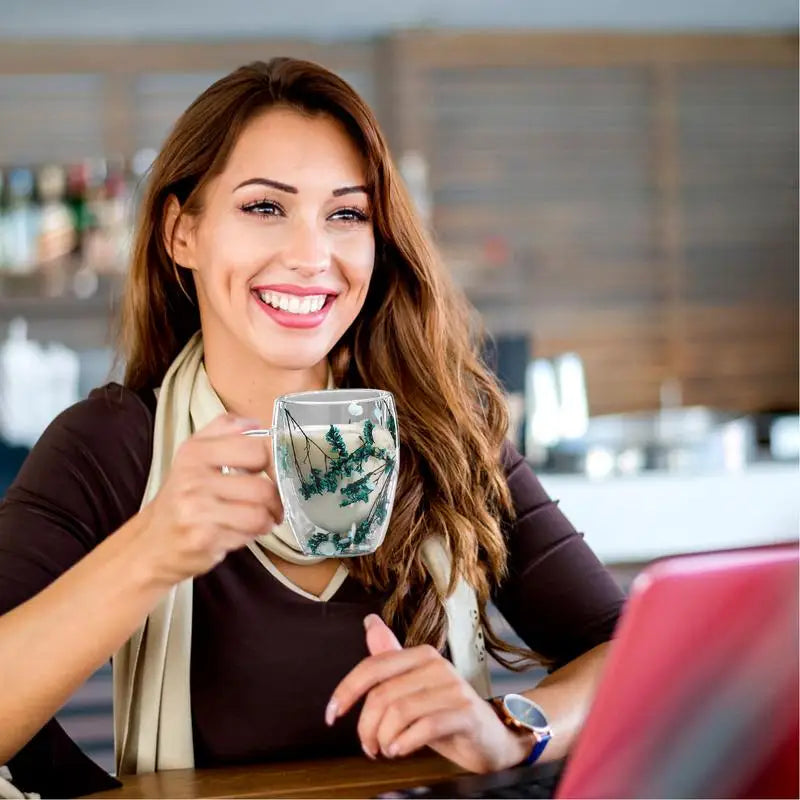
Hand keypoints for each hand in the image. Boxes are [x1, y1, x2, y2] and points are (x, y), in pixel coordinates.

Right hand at [135, 413, 282, 585]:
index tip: (273, 474)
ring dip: (267, 520)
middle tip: (272, 505)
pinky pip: (247, 535)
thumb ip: (223, 430)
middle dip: (275, 500)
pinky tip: (240, 532)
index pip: (256, 450)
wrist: (151, 544)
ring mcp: (197, 510)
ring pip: (258, 514)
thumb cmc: (181, 498)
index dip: (274, 464)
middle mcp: (193, 478)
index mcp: (195, 452)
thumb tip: (254, 422)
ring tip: (261, 520)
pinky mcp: (203, 539)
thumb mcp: (193, 456)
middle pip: (262, 487)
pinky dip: (251, 536)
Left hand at [326, 615, 530, 773]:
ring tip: (386, 749)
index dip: (346, 691)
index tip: (331, 715)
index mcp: (421, 655)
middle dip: (366, 726)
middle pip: (383, 694)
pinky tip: (399, 750)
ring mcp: (453, 688)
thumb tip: (369, 623)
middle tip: (368, 745)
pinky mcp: (465, 713)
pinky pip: (425, 726)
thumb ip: (389, 660)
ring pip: (400, 711)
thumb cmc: (447, 714)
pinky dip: (404, 742)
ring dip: (385, 738)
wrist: (493, 738)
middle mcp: (437, 665)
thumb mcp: (413, 688)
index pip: (373, 667)